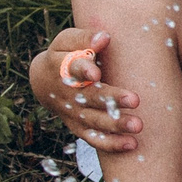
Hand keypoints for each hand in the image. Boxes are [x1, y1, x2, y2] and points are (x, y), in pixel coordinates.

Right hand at [30, 28, 142, 152]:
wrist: (43, 81)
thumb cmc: (64, 55)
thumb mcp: (67, 41)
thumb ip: (84, 38)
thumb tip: (104, 37)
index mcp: (62, 68)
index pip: (72, 68)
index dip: (83, 69)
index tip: (95, 72)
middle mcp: (68, 94)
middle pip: (90, 97)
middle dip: (112, 100)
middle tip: (135, 99)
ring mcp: (73, 113)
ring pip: (94, 121)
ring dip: (116, 124)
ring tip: (138, 125)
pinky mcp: (79, 127)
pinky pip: (94, 138)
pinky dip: (112, 143)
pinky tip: (132, 144)